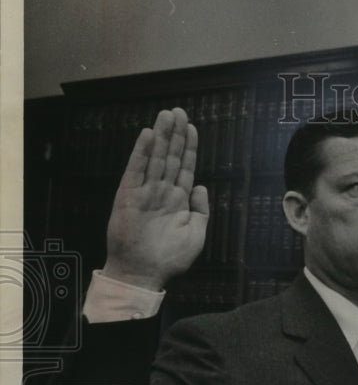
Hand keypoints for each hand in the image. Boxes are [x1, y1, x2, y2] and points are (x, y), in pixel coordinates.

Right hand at [103, 108, 208, 290]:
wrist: (143, 274)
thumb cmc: (169, 258)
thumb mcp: (196, 234)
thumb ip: (201, 210)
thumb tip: (202, 187)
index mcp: (178, 200)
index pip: (185, 167)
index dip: (189, 147)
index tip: (192, 127)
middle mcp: (162, 192)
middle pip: (170, 157)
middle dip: (175, 134)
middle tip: (178, 111)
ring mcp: (145, 192)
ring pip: (155, 158)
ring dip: (161, 136)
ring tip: (167, 115)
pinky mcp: (128, 196)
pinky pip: (136, 169)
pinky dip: (141, 152)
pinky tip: (147, 135)